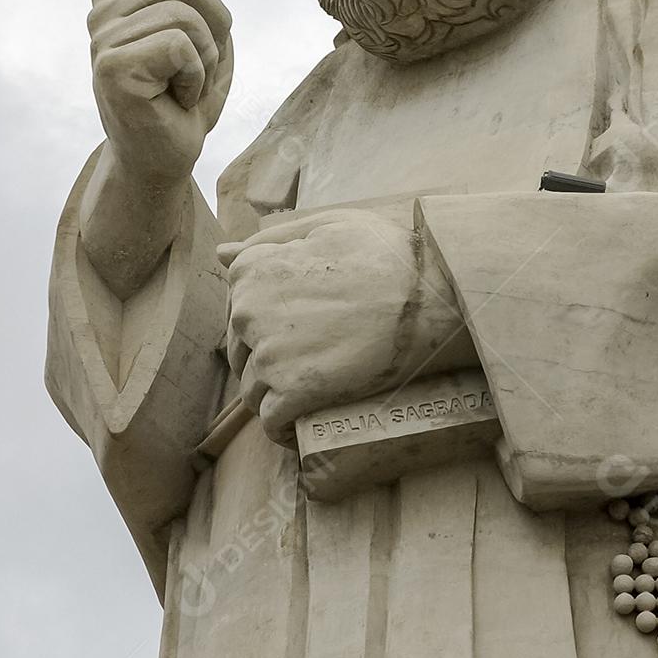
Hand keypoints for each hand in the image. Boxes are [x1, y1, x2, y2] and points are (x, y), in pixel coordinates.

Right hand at [88, 0, 232, 185]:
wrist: (164, 157)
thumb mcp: (200, 20)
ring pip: (188, 14)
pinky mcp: (113, 66)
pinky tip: (176, 98)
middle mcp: (104, 6)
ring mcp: (103, 37)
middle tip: (203, 58)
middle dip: (216, 22)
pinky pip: (181, 46)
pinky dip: (196, 77)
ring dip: (207, 56)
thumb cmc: (182, 91)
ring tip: (187, 82)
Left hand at [221, 210, 472, 440]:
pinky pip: (271, 423)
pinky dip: (283, 430)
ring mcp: (268, 355)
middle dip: (268, 362)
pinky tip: (301, 429)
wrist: (434, 296)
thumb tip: (223, 253)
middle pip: (243, 352)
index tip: (300, 332)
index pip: (238, 312)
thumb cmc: (388, 254)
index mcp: (251, 271)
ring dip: (276, 398)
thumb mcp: (328, 226)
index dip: (268, 326)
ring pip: (254, 391)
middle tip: (314, 362)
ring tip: (313, 396)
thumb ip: (271, 241)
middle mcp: (247, 312)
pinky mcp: (293, 393)